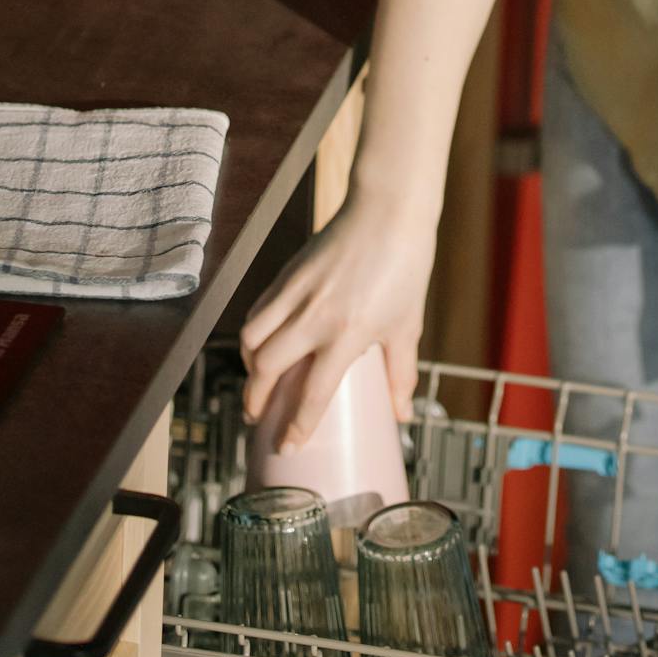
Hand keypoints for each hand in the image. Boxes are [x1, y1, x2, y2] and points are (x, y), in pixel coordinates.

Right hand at [238, 178, 438, 446]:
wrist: (388, 210)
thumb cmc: (405, 267)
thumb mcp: (408, 325)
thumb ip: (400, 373)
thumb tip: (403, 415)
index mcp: (348, 333)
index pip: (313, 393)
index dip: (297, 426)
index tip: (286, 446)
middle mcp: (315, 316)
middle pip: (266, 368)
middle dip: (256, 400)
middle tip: (258, 417)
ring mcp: (296, 293)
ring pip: (252, 338)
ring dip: (249, 367)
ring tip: (257, 382)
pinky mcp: (287, 273)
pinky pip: (258, 311)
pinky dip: (254, 333)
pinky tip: (263, 343)